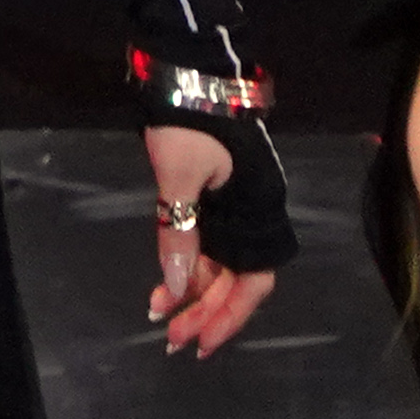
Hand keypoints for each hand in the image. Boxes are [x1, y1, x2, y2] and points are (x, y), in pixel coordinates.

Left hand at [142, 122, 276, 353]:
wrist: (185, 75)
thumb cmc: (188, 123)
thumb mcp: (179, 176)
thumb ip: (179, 230)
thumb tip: (175, 285)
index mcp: (256, 213)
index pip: (250, 283)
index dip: (228, 316)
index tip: (202, 343)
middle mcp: (251, 217)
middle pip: (234, 281)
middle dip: (205, 313)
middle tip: (174, 341)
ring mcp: (232, 209)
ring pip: (217, 266)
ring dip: (193, 294)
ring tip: (163, 319)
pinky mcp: (212, 198)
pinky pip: (204, 245)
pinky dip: (186, 266)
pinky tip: (165, 286)